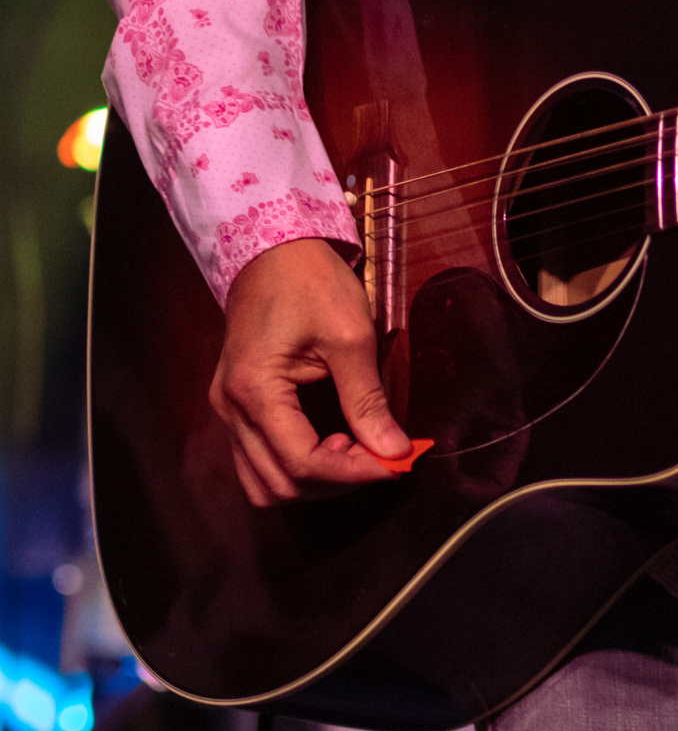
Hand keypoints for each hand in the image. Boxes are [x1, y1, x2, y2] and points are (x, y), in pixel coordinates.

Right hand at [211, 238, 426, 504]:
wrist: (275, 248)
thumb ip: (367, 400)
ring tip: (354, 450)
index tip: (396, 463)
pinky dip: (294, 463)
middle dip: (334, 480)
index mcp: (254, 390)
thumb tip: (393, 449)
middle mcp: (230, 408)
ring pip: (262, 479)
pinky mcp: (236, 403)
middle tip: (380, 456)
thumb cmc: (310, 280)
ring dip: (311, 478)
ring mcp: (228, 408)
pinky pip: (257, 457)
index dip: (353, 472)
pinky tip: (331, 442)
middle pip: (277, 483)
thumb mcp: (350, 336)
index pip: (302, 462)